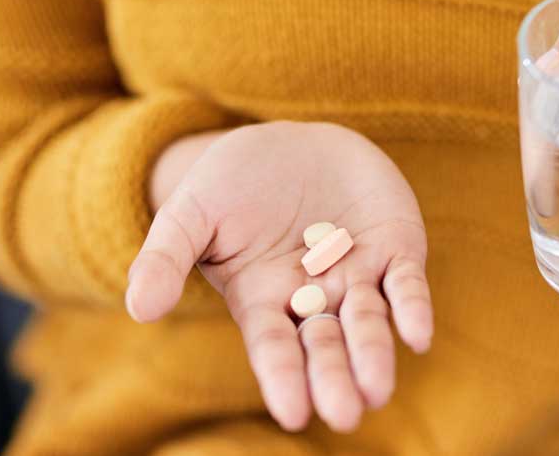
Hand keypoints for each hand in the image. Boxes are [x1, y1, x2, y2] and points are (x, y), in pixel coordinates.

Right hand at [125, 122, 432, 431]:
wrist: (291, 143)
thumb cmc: (233, 183)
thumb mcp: (190, 213)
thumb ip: (164, 258)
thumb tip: (139, 309)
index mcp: (264, 299)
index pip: (274, 347)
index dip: (283, 377)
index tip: (293, 413)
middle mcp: (314, 298)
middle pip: (324, 344)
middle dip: (334, 377)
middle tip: (346, 414)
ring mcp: (357, 275)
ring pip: (368, 322)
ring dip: (374, 353)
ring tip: (379, 390)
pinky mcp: (395, 249)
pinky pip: (406, 284)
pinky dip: (412, 308)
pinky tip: (419, 335)